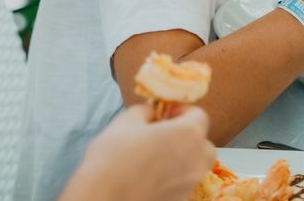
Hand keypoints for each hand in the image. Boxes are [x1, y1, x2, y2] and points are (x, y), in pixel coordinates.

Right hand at [63, 104, 215, 200]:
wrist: (101, 200)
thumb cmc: (113, 157)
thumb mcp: (126, 122)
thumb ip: (145, 112)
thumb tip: (152, 114)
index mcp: (188, 135)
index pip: (199, 115)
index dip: (181, 111)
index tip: (165, 114)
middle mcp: (196, 161)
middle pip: (203, 143)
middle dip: (187, 136)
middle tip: (162, 135)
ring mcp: (190, 185)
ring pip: (195, 165)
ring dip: (182, 157)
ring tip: (155, 158)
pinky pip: (183, 184)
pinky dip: (173, 178)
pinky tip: (151, 177)